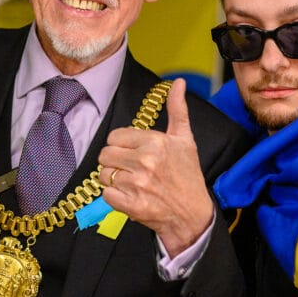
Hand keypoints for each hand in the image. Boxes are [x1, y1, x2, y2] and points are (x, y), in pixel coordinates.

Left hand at [97, 79, 211, 255]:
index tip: (133, 153)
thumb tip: (178, 82)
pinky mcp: (132, 205)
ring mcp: (138, 184)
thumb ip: (177, 109)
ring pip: (104, 175)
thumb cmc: (187, 176)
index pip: (115, 137)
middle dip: (115, 162)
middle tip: (131, 169)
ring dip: (114, 180)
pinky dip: (114, 197)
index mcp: (155, 142)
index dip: (121, 145)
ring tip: (132, 183)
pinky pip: (106, 195)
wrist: (193, 214)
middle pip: (105, 155)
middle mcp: (145, 161)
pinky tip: (130, 196)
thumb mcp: (185, 139)